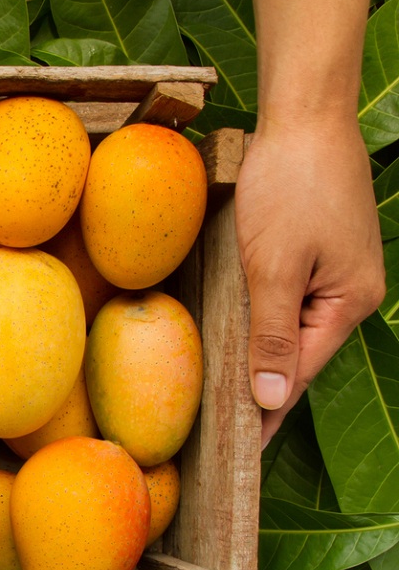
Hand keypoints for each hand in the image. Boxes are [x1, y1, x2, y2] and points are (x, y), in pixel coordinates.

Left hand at [236, 116, 384, 445]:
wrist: (305, 118)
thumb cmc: (290, 186)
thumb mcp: (273, 267)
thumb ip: (271, 335)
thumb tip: (272, 400)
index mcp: (348, 304)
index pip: (298, 375)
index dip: (266, 413)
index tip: (239, 451)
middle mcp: (348, 294)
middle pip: (297, 357)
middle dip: (262, 392)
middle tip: (220, 435)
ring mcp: (334, 273)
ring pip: (290, 330)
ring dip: (259, 360)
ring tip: (224, 400)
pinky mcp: (316, 253)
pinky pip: (287, 302)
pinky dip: (262, 324)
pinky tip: (238, 341)